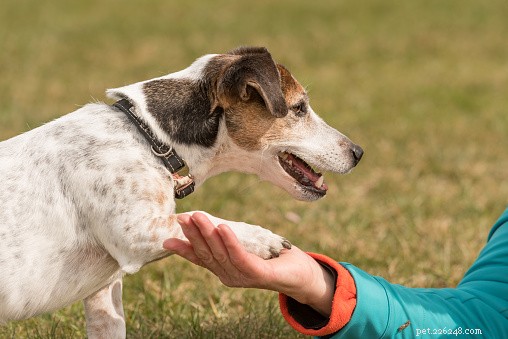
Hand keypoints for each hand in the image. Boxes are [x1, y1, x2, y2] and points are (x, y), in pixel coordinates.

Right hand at [163, 212, 334, 315]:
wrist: (303, 275)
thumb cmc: (274, 258)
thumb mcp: (247, 248)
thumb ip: (230, 242)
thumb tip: (215, 225)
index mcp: (225, 270)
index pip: (201, 259)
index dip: (184, 249)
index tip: (167, 239)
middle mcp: (230, 276)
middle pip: (207, 255)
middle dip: (193, 235)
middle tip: (182, 217)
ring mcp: (243, 277)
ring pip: (220, 254)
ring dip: (207, 235)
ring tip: (198, 217)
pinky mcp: (258, 274)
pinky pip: (240, 256)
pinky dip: (230, 242)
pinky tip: (222, 227)